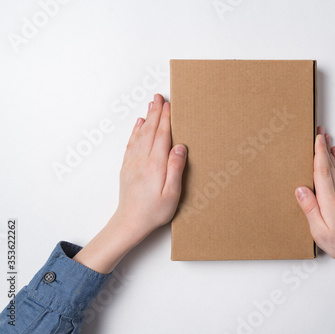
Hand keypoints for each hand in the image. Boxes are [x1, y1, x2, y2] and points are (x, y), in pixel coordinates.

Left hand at [115, 94, 186, 236]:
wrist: (130, 222)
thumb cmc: (154, 211)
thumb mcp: (172, 194)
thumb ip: (175, 169)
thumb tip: (180, 147)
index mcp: (155, 165)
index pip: (162, 135)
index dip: (166, 119)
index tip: (169, 104)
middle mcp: (142, 160)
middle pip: (150, 130)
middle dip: (155, 112)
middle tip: (158, 97)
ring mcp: (133, 163)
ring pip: (140, 134)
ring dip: (146, 118)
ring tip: (151, 105)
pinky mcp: (127, 167)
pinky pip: (132, 143)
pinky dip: (136, 131)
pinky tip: (139, 124)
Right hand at [295, 126, 334, 283]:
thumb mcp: (320, 232)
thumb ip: (310, 209)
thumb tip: (300, 189)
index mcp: (330, 200)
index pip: (322, 171)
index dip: (318, 153)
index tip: (316, 138)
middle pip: (330, 164)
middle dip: (323, 146)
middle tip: (319, 130)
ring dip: (331, 150)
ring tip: (326, 137)